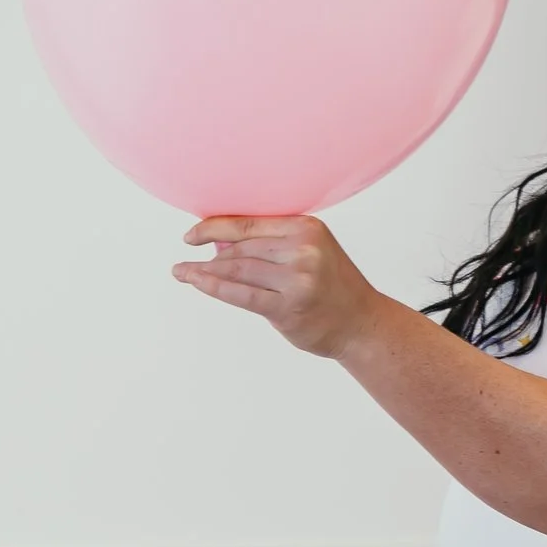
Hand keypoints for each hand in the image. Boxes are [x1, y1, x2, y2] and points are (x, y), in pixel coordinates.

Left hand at [173, 215, 385, 357]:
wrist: (362, 323)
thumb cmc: (333, 287)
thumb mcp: (312, 252)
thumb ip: (272, 244)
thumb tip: (219, 242)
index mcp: (308, 228)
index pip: (249, 224)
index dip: (214, 227)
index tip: (191, 235)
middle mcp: (304, 250)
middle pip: (241, 248)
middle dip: (211, 256)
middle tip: (190, 261)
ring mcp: (297, 279)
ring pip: (238, 269)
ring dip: (204, 271)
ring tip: (184, 272)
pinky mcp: (288, 308)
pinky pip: (241, 294)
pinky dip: (213, 287)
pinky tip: (195, 282)